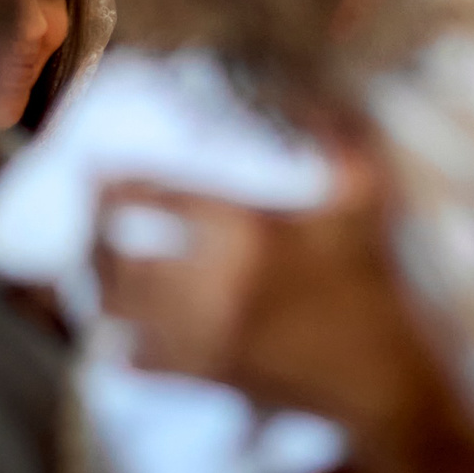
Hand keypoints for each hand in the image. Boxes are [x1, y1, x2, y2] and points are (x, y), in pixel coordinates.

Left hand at [94, 145, 437, 427]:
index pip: (153, 197)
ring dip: (102, 287)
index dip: (112, 181)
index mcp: (247, 232)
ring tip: (103, 267)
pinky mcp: (204, 374)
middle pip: (117, 257)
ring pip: (117, 310)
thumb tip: (309, 93)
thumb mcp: (364, 204)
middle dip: (94, 235)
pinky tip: (128, 328)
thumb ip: (339, 141)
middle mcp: (212, 283)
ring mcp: (203, 334)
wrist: (381, 379)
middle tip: (92, 218)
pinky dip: (122, 341)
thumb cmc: (373, 286)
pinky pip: (134, 358)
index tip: (96, 169)